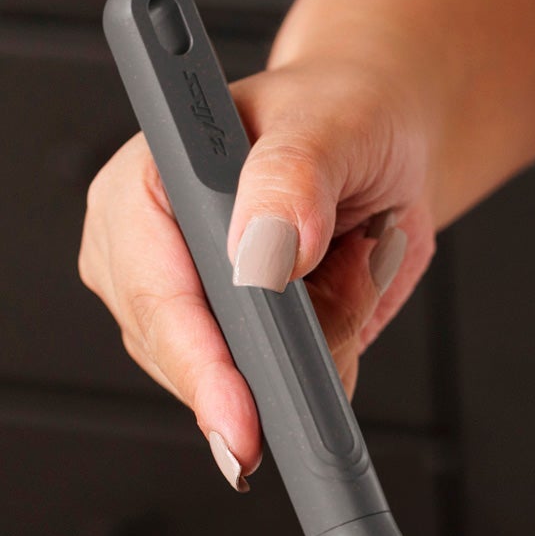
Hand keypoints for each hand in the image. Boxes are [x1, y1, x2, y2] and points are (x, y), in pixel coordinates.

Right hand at [79, 55, 433, 490]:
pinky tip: (348, 294)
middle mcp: (155, 255)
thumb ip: (292, 177)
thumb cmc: (344, 117)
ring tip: (351, 260)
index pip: (155, 296)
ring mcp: (198, 306)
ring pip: (252, 382)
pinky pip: (292, 386)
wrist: (388, 145)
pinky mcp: (246, 341)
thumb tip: (264, 247)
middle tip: (347, 283)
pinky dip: (337, 354)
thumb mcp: (327, 125)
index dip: (198, 364)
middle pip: (196, 359)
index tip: (241, 418)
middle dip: (285, 347)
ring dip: (324, 339)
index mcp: (146, 189)